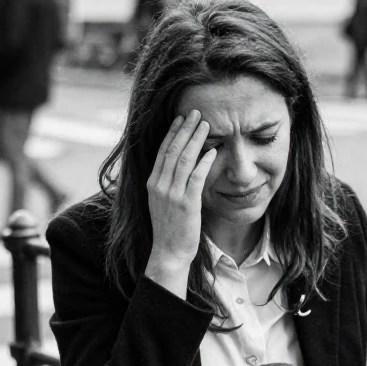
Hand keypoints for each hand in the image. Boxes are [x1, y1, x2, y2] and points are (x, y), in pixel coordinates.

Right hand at [144, 110, 216, 295]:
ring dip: (196, 140)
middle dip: (185, 130)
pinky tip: (213, 151)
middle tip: (196, 113)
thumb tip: (178, 166)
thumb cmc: (169, 228)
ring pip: (184, 160)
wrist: (169, 252)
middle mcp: (160, 186)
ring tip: (206, 125)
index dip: (172, 133)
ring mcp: (172, 195)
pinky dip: (205, 162)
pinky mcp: (186, 204)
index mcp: (152, 183)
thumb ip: (167, 183)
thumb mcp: (162, 201)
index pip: (162, 151)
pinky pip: (196, 178)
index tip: (181, 119)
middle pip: (173, 150)